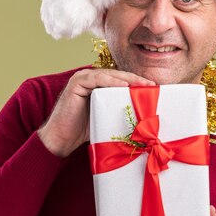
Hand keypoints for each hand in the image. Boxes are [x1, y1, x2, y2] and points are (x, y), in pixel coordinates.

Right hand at [38, 68, 154, 156]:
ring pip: (109, 75)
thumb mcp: (106, 117)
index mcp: (97, 84)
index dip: (137, 82)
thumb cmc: (83, 131)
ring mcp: (81, 79)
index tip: (153, 87)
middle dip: (135, 79)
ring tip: (142, 84)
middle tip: (152, 85)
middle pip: (117, 75)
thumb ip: (119, 109)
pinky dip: (111, 82)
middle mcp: (90, 78)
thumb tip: (143, 115)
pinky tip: (124, 86)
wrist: (61, 139)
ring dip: (127, 79)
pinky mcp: (75, 83)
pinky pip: (96, 80)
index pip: (120, 80)